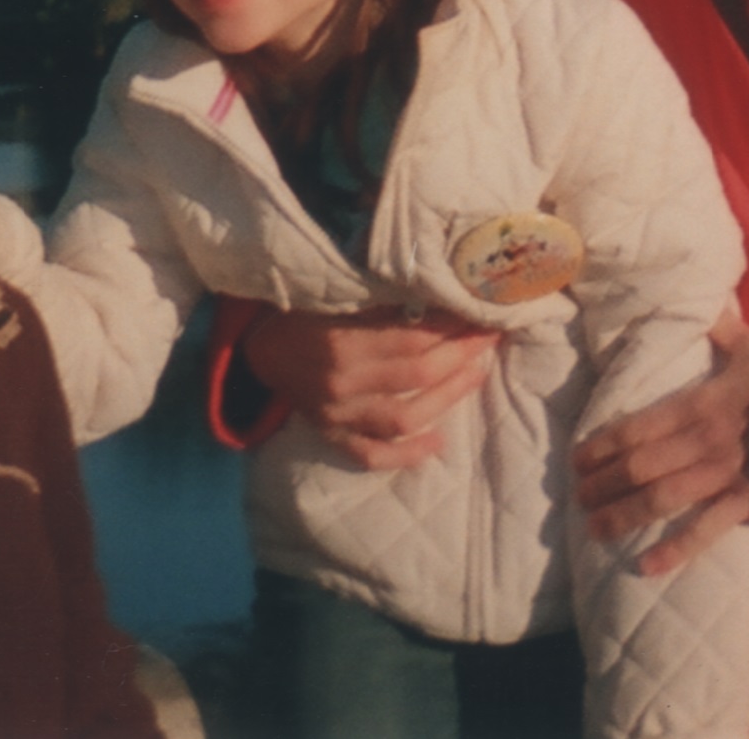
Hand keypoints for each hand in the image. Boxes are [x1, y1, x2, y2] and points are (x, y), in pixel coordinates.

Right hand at [240, 305, 499, 469]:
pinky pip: (371, 455)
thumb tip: (440, 294)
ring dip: (447, 398)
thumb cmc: (305, 313)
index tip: (478, 312)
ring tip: (478, 374)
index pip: (410, 336)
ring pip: (403, 417)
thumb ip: (382, 302)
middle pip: (415, 375)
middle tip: (488, 337)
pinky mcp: (332, 436)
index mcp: (340, 342)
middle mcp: (340, 384)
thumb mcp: (338, 297)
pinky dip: (406, 455)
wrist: (261, 349)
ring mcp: (336, 416)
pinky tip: (438, 443)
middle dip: (460, 355)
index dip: (450, 326)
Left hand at [571, 311, 748, 576]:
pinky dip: (676, 549)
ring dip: (623, 514)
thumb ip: (723, 331)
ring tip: (594, 528)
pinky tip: (645, 565)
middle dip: (603, 483)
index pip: (636, 425)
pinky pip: (707, 528)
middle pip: (638, 464)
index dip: (601, 444)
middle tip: (577, 497)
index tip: (577, 458)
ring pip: (661, 496)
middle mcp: (705, 438)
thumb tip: (705, 307)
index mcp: (701, 400)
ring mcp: (726, 471)